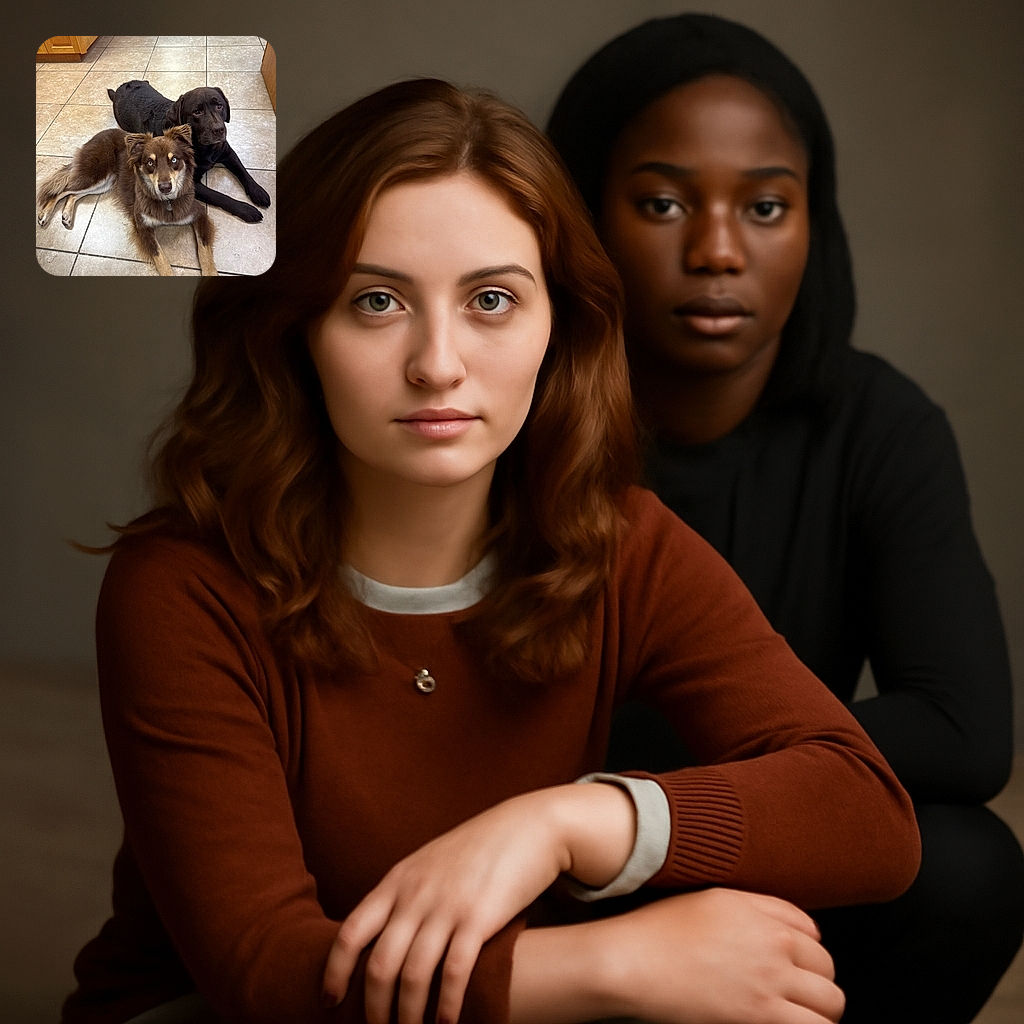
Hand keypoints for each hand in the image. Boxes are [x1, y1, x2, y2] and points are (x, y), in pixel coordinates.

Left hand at [323, 784, 633, 1023]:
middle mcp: (416, 895)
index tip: (330, 1001)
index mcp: (397, 881)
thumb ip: (404, 894)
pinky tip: (446, 1023)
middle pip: (380, 964)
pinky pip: (454, 971)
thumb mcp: (429, 862)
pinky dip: (446, 1004)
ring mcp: (447, 905)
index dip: (335, 972)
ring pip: (413, 975)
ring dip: (408, 1015)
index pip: (350, 932)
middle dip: (374, 1008)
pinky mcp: (480, 917)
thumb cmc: (478, 848)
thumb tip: (379, 935)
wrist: (527, 826)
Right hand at [510, 888, 842, 1022]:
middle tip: (799, 996)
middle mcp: (771, 943)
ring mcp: (769, 982)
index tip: (798, 963)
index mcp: (757, 910)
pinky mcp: (760, 1016)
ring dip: (821, 1012)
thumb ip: (753, 909)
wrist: (632, 961)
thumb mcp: (709, 900)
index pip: (812, 931)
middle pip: (826, 967)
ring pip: (831, 1003)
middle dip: (818, 982)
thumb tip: (788, 928)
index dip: (808, 950)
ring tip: (801, 1018)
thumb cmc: (657, 931)